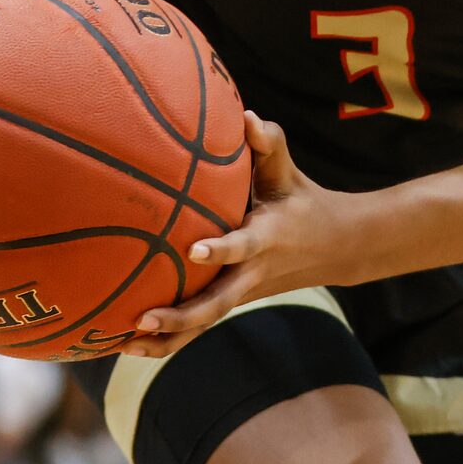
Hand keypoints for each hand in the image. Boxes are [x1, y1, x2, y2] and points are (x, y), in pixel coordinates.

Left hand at [120, 114, 354, 359]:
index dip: (221, 250)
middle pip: (218, 303)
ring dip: (170, 338)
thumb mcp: (288, 171)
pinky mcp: (234, 301)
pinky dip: (170, 341)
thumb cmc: (300, 198)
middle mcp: (254, 271)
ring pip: (207, 323)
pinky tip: (131, 347)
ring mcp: (244, 291)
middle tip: (143, 318)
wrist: (336, 246)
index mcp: (268, 236)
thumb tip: (246, 117)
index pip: (244, 246)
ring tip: (127, 344)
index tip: (193, 250)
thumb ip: (269, 143)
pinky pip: (202, 327)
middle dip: (182, 315)